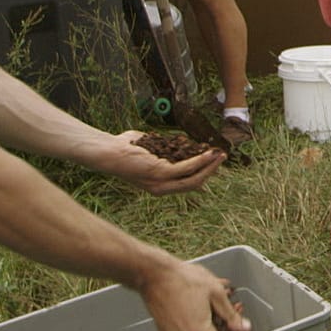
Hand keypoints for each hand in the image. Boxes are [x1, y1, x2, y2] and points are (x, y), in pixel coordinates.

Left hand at [91, 131, 222, 194]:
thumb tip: (181, 143)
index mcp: (158, 185)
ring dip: (210, 166)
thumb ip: (166, 150)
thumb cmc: (124, 148)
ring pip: (194, 178)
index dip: (203, 172)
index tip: (214, 160)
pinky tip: (209, 152)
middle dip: (211, 170)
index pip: (187, 183)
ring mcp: (161, 183)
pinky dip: (201, 160)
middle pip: (194, 183)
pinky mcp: (160, 173)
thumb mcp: (150, 149)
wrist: (107, 151)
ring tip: (220, 154)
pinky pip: (187, 168)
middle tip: (222, 157)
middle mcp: (161, 188)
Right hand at [137, 256, 247, 330]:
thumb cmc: (181, 279)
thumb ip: (232, 315)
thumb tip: (243, 328)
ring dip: (212, 322)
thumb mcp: (216, 293)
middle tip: (232, 309)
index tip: (238, 329)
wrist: (154, 275)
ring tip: (215, 303)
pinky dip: (198, 323)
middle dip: (225, 326)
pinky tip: (202, 305)